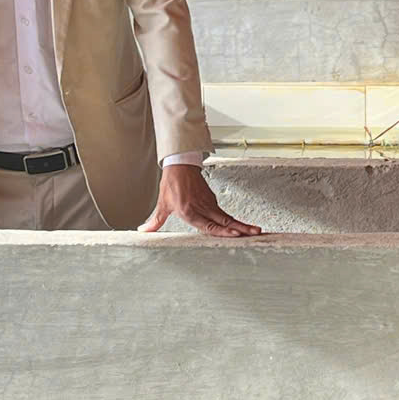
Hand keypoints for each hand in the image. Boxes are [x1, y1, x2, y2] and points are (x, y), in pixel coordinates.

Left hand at [140, 164, 261, 236]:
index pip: (209, 225)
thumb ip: (155, 221)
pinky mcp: (213, 201)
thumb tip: (143, 231)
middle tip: (254, 233)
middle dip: (240, 228)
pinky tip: (242, 227)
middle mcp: (202, 208)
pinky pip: (224, 214)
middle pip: (224, 221)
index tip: (236, 234)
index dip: (223, 230)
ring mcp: (209, 204)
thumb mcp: (163, 204)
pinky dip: (234, 221)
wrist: (180, 165)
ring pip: (227, 218)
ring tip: (255, 231)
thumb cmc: (171, 184)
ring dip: (241, 225)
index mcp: (189, 211)